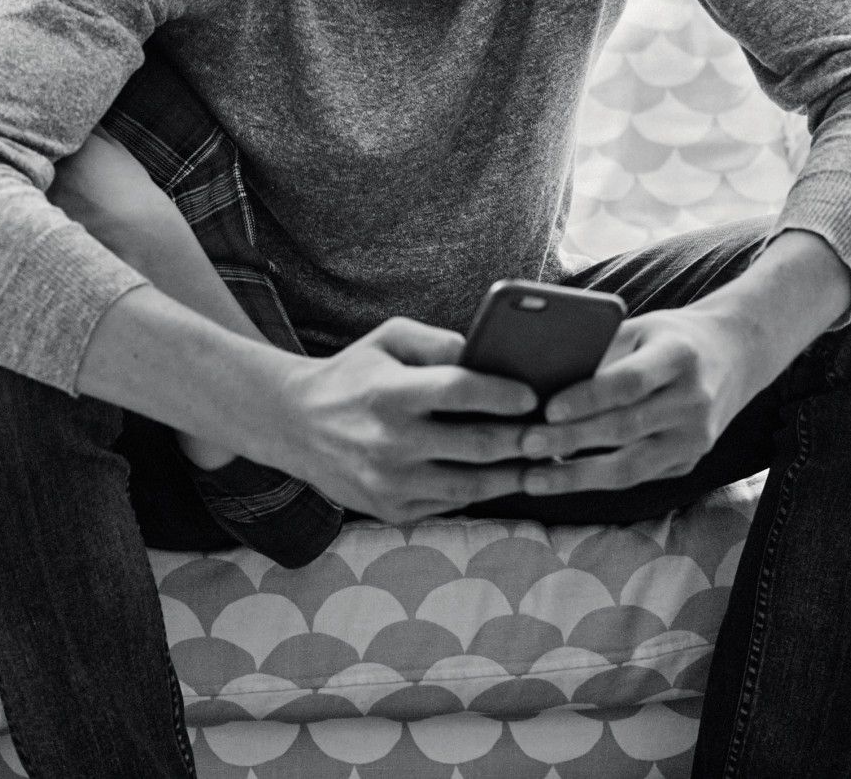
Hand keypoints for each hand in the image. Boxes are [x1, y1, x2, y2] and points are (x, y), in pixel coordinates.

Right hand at [267, 317, 538, 523]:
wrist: (295, 425)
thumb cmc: (353, 375)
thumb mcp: (387, 340)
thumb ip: (437, 342)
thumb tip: (488, 356)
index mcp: (389, 394)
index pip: (459, 392)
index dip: (503, 394)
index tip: (534, 395)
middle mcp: (389, 442)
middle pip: (477, 445)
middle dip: (525, 440)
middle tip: (555, 433)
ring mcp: (390, 482)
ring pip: (473, 485)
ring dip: (514, 474)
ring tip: (543, 462)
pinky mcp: (391, 509)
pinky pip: (451, 503)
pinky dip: (480, 490)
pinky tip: (501, 475)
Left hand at [510, 300, 758, 495]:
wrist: (735, 355)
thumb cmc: (668, 337)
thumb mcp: (640, 328)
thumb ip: (599, 350)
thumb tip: (538, 378)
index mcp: (679, 358)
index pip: (629, 383)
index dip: (587, 398)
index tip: (547, 409)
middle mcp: (694, 401)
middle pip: (625, 428)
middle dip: (570, 439)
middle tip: (523, 444)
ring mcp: (696, 438)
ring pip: (632, 466)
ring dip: (577, 476)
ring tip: (532, 478)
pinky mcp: (690, 461)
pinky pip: (639, 477)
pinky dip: (596, 481)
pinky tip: (560, 478)